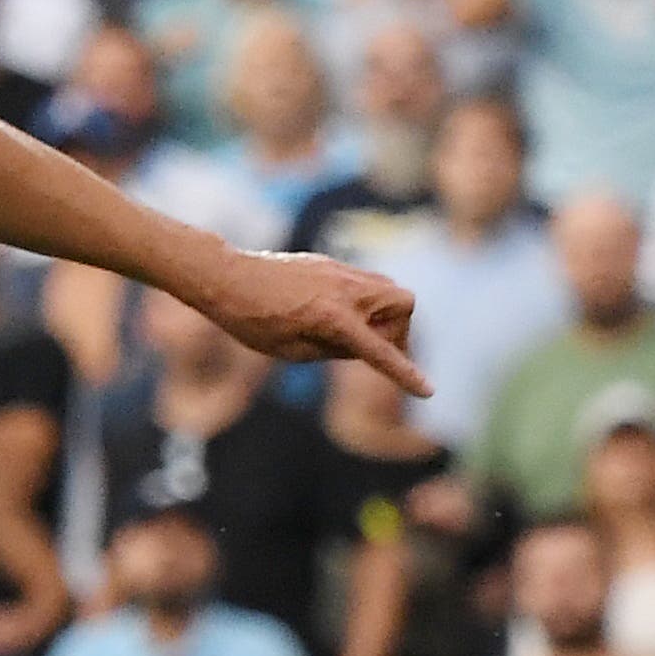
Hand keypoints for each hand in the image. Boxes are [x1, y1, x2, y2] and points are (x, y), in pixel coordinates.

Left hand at [195, 250, 428, 395]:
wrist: (226, 277)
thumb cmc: (251, 321)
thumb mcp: (292, 352)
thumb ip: (335, 351)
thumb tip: (366, 348)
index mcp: (332, 318)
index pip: (380, 351)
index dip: (404, 374)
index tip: (427, 391)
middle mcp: (343, 290)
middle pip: (404, 304)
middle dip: (400, 329)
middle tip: (374, 348)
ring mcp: (339, 271)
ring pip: (390, 288)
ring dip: (385, 314)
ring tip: (354, 332)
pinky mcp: (331, 264)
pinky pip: (367, 281)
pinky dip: (366, 301)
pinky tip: (336, 314)